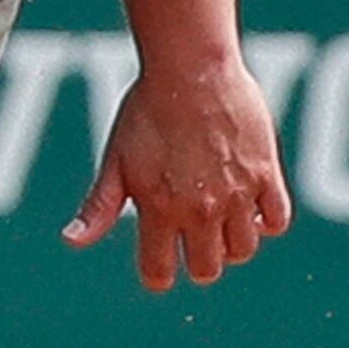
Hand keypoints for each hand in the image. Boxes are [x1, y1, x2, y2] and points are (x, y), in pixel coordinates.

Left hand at [66, 50, 291, 289]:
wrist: (190, 71)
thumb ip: (98, 207)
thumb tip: (71, 242)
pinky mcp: (266, 174)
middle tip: (192, 241)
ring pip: (243, 250)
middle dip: (197, 262)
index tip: (159, 269)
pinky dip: (266, 222)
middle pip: (207, 269)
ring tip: (220, 221)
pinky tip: (250, 207)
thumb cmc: (145, 113)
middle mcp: (200, 209)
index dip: (158, 276)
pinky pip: (277, 220)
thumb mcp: (115, 161)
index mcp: (159, 210)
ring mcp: (237, 194)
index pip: (160, 272)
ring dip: (231, 244)